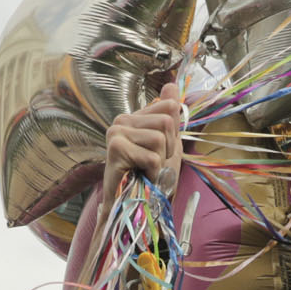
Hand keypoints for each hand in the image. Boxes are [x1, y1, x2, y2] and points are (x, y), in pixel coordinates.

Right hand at [101, 82, 184, 197]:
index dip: (174, 133)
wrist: (135, 205)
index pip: (169, 107)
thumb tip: (172, 83)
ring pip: (160, 139)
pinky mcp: (116, 149)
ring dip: (160, 162)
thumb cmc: (150, 177)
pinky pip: (152, 157)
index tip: (161, 150)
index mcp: (134, 116)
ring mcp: (116, 133)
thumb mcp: (167, 143)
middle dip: (168, 148)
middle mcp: (122, 120)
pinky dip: (154, 173)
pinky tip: (143, 178)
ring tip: (147, 171)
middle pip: (166, 122)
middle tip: (154, 164)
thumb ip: (169, 115)